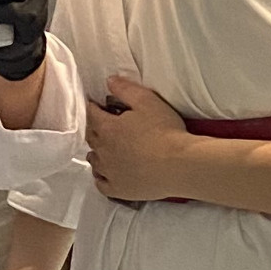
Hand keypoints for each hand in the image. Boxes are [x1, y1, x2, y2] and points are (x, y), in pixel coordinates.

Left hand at [86, 77, 190, 203]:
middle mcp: (103, 151)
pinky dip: (101, 176)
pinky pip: (101, 183)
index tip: (96, 105)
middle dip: (94, 128)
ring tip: (104, 149)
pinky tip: (106, 173)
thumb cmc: (165, 131)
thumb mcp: (147, 101)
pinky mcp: (118, 189)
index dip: (94, 108)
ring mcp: (109, 172)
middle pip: (91, 137)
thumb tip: (109, 81)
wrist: (179, 164)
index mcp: (107, 128)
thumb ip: (125, 89)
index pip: (92, 114)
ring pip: (94, 161)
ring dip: (97, 152)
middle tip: (101, 124)